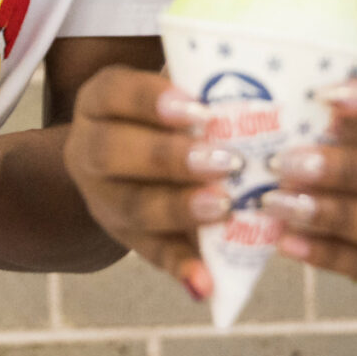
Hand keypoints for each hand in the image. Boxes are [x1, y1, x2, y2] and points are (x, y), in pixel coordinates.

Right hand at [62, 66, 230, 300]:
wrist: (131, 162)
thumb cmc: (170, 114)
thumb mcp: (175, 88)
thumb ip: (205, 84)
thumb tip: (267, 72)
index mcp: (100, 101)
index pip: (114, 93)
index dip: (151, 101)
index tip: (198, 108)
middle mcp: (89, 149)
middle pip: (113, 153)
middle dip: (169, 158)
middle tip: (224, 160)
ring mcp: (103, 199)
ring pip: (131, 207)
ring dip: (179, 209)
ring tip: (224, 207)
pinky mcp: (126, 239)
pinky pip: (151, 255)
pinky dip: (181, 268)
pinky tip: (205, 283)